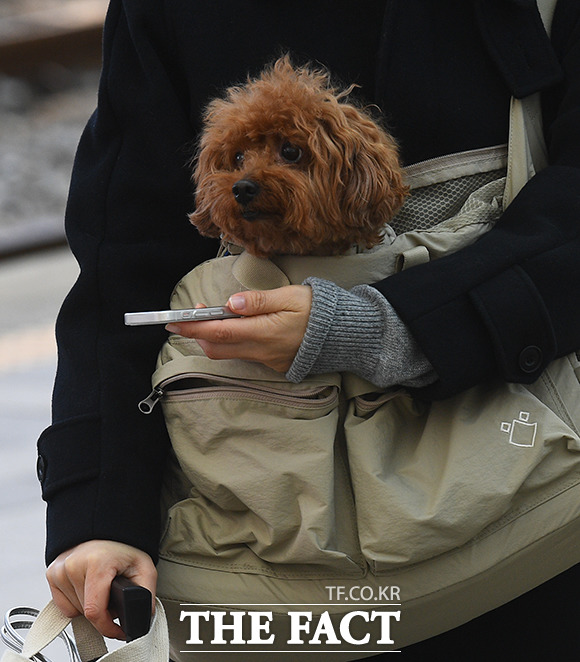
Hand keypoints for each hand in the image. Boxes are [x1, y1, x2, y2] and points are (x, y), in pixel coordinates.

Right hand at [46, 540, 156, 639]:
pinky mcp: (52, 573)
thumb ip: (146, 594)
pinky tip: (89, 588)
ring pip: (75, 611)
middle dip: (104, 613)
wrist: (106, 527)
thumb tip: (142, 619)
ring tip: (103, 589)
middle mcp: (74, 565)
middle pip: (87, 612)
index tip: (119, 631)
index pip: (95, 611)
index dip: (108, 627)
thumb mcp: (144, 566)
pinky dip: (77, 603)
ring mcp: (60, 569)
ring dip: (91, 608)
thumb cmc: (124, 546)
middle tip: (115, 599)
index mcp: (97, 563)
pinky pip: (64, 605)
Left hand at [166, 285, 311, 372]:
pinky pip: (244, 356)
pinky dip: (231, 343)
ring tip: (210, 318)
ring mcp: (267, 360)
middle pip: (218, 348)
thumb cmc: (319, 310)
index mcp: (265, 332)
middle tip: (188, 317)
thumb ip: (259, 301)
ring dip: (213, 339)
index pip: (220, 332)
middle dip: (197, 335)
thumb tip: (231, 304)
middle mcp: (263, 351)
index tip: (175, 322)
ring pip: (229, 354)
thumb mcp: (291, 296)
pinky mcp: (273, 364)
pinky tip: (234, 329)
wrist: (344, 334)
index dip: (194, 328)